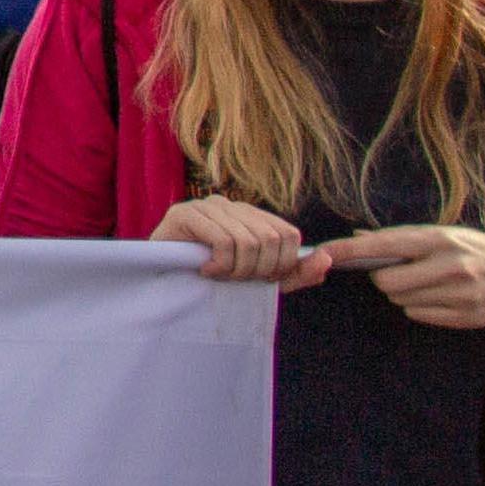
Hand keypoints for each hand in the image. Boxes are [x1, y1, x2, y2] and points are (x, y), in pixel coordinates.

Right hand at [155, 193, 322, 287]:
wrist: (157, 278)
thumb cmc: (207, 276)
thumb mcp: (257, 278)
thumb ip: (293, 273)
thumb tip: (327, 261)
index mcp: (251, 215)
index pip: (289, 235)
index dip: (282, 264)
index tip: (261, 281)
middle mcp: (232, 204)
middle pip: (271, 239)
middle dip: (259, 270)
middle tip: (237, 281)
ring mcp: (207, 206)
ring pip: (248, 242)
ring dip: (236, 270)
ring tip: (219, 276)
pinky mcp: (185, 214)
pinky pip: (223, 242)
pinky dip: (220, 265)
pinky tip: (206, 270)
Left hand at [333, 223, 484, 360]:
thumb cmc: (482, 253)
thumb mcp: (449, 236)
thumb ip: (404, 239)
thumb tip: (357, 238)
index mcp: (441, 238)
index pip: (383, 244)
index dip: (348, 250)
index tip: (321, 253)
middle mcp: (450, 264)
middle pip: (386, 282)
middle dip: (385, 281)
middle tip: (404, 275)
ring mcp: (459, 292)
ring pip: (402, 301)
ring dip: (407, 295)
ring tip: (433, 285)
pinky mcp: (465, 316)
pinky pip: (421, 315)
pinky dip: (423, 309)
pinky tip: (445, 299)